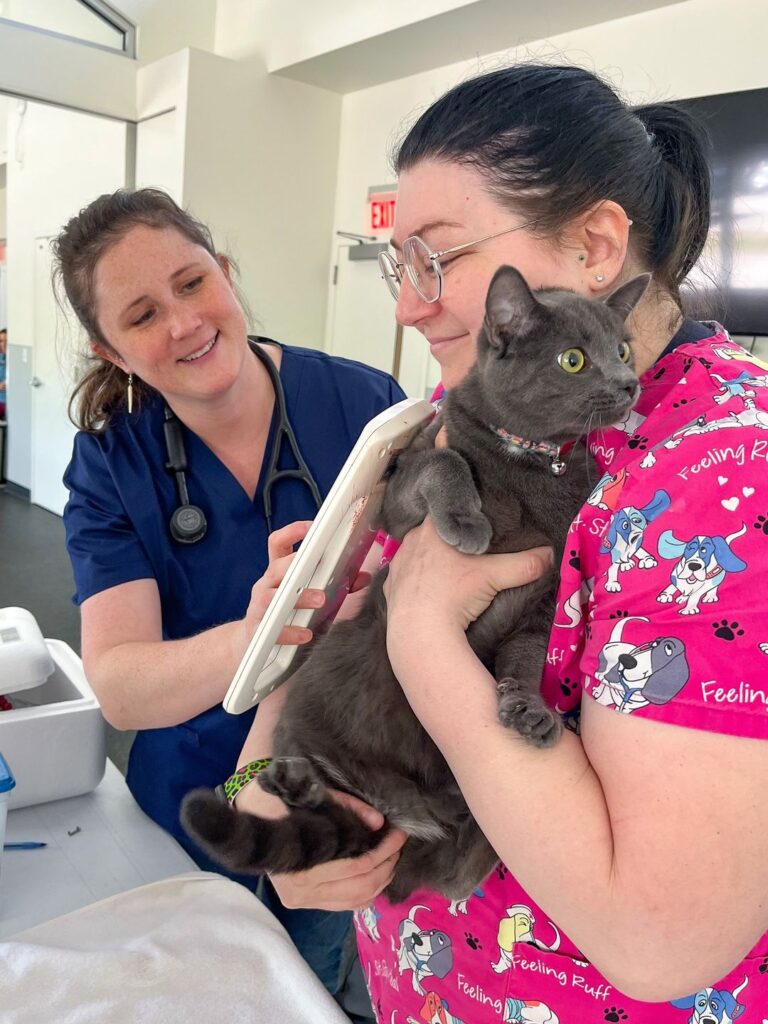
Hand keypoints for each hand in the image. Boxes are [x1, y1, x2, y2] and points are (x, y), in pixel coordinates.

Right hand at [235, 781, 406, 910]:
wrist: (250, 809)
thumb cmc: (281, 798)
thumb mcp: (313, 795)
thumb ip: (347, 808)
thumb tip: (378, 822)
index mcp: (300, 867)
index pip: (355, 866)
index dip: (384, 850)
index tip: (399, 832)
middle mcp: (300, 892)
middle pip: (360, 887)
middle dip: (387, 865)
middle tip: (399, 842)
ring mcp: (301, 901)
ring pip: (355, 901)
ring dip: (380, 880)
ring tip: (392, 856)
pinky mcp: (305, 903)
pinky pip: (345, 905)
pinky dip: (366, 892)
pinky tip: (375, 873)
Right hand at [243, 521, 325, 646]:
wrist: (256, 645)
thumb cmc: (288, 613)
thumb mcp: (308, 595)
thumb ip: (337, 585)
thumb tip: (362, 577)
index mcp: (278, 571)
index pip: (278, 543)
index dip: (292, 532)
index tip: (311, 527)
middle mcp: (266, 585)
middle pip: (276, 568)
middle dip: (297, 565)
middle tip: (322, 569)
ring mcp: (258, 607)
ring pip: (270, 597)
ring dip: (298, 597)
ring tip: (320, 600)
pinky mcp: (256, 632)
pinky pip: (272, 630)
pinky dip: (290, 632)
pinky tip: (306, 635)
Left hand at [384, 517, 552, 632]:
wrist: (420, 634)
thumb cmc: (455, 597)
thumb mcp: (495, 577)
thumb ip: (525, 564)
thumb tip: (551, 556)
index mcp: (432, 529)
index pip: (448, 512)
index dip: (461, 518)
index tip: (474, 528)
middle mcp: (410, 541)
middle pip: (432, 532)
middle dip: (448, 540)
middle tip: (466, 553)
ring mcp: (397, 565)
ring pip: (417, 554)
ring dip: (430, 560)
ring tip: (448, 573)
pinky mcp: (390, 588)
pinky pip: (405, 577)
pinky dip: (416, 582)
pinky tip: (428, 591)